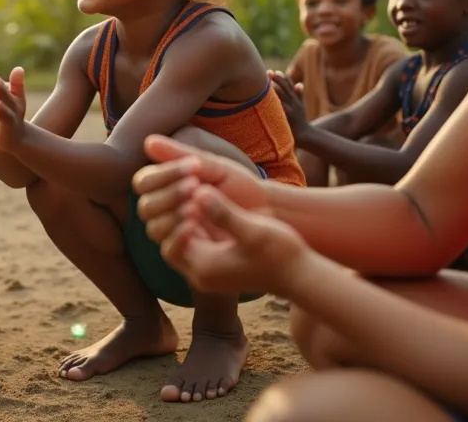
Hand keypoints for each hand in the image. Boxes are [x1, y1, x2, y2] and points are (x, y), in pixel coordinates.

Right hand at [132, 134, 271, 244]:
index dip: (164, 175)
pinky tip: (193, 226)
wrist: (267, 213)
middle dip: (169, 195)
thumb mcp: (213, 168)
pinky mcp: (187, 255)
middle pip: (146, 206)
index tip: (193, 166)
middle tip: (195, 186)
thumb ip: (180, 155)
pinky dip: (177, 237)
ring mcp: (175, 234)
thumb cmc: (239, 187)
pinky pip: (169, 251)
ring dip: (172, 215)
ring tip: (196, 207)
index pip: (144, 182)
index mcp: (165, 187)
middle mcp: (164, 212)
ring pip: (154, 228)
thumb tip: (148, 141)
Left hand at [159, 184, 310, 295]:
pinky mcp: (216, 265)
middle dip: (175, 219)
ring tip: (195, 195)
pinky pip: (193, 245)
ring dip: (183, 220)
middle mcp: (200, 274)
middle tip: (188, 194)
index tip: (192, 198)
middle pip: (169, 245)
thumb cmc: (280, 253)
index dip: (175, 219)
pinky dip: (194, 225)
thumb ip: (224, 213)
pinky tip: (205, 204)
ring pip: (180, 244)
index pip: (170, 244)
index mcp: (205, 268)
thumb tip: (199, 193)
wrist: (299, 275)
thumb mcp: (253, 230)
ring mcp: (207, 271)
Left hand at [268, 70, 309, 137]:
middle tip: (268, 72)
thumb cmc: (300, 120)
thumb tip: (299, 83)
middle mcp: (294, 102)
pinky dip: (277, 104)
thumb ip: (299, 95)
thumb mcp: (300, 106)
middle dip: (277, 79)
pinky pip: (282, 109)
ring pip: (284, 97)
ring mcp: (292, 110)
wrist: (305, 135)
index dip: (282, 77)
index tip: (274, 71)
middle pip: (285, 88)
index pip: (289, 85)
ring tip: (268, 83)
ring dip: (276, 89)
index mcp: (295, 98)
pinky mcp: (289, 118)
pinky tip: (269, 99)